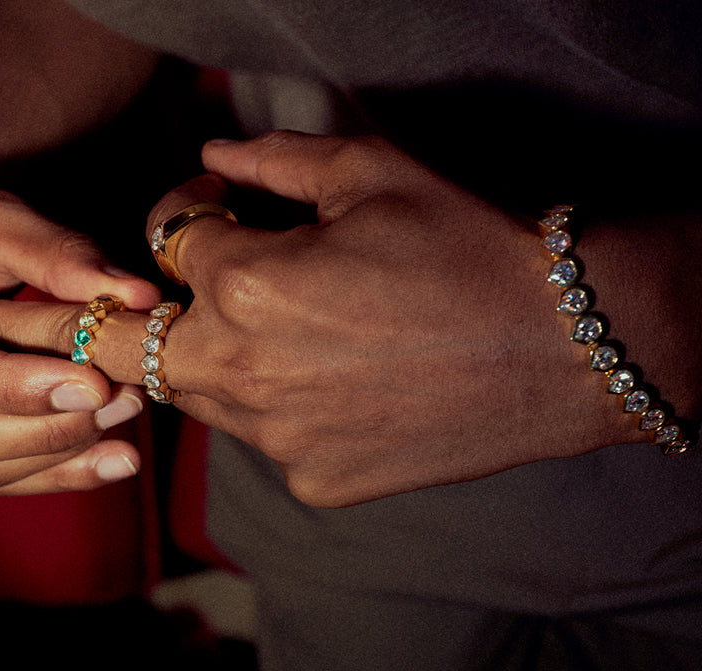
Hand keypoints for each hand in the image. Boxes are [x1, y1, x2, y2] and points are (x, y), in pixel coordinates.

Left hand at [124, 133, 645, 505]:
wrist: (562, 350)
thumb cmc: (471, 248)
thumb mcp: (373, 174)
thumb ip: (274, 160)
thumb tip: (215, 156)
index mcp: (245, 286)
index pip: (166, 241)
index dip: (191, 209)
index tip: (226, 204)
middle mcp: (243, 374)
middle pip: (139, 344)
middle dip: (152, 306)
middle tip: (202, 282)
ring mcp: (278, 440)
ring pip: (200, 396)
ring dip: (217, 357)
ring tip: (292, 325)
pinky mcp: (317, 483)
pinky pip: (266, 441)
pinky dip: (281, 409)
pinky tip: (343, 381)